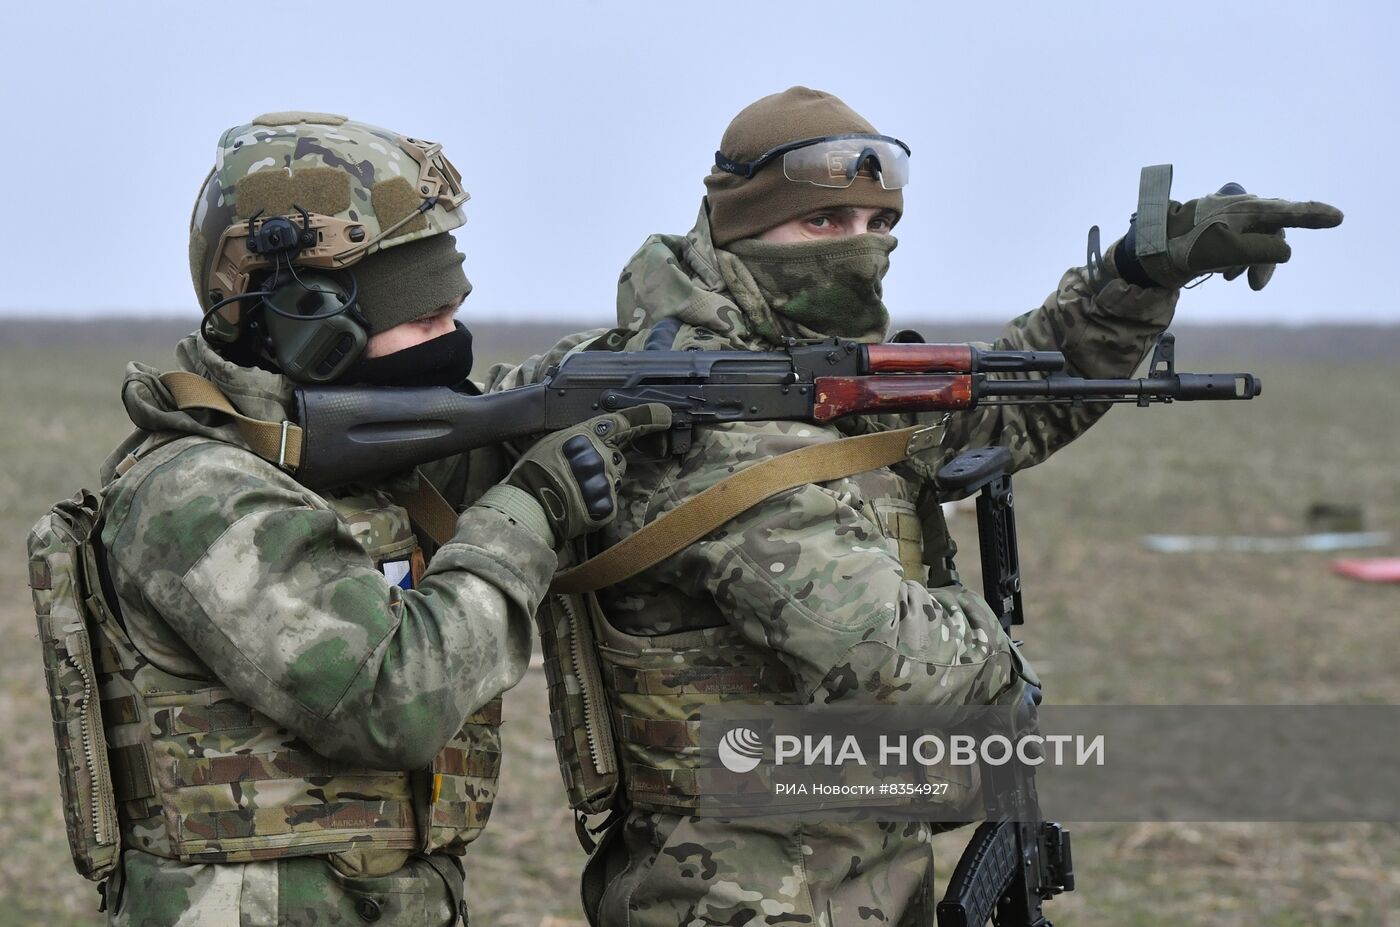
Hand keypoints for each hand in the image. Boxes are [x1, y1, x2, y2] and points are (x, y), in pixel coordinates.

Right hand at [506, 403, 671, 542]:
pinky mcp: (607, 507)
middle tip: (578, 472)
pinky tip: (578, 504)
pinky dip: (597, 503)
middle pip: (617, 457)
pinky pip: (608, 502)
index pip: (625, 423)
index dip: (648, 418)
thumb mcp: (553, 440)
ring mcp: (606, 483)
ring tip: (573, 490)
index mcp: (587, 435)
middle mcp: (602, 456)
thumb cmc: (534, 472)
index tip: (666, 415)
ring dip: (599, 483)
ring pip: (613, 480)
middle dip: (604, 463)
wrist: (528, 508)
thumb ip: (580, 436)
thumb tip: (595, 437)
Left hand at [1111, 165, 1342, 290]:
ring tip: (1232, 279)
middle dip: (1268, 258)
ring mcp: (1228, 216)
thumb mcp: (1230, 251)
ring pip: (1256, 240)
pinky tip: (1224, 273)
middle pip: (1273, 230)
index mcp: (1247, 208)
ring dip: (1250, 261)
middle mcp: (1241, 207)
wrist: (1148, 250)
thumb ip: (1264, 251)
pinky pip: (1239, 243)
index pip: (1288, 211)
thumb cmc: (1187, 247)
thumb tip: (1285, 250)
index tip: (1337, 217)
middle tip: (1255, 287)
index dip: (1313, 215)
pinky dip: (1237, 259)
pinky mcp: (1216, 228)